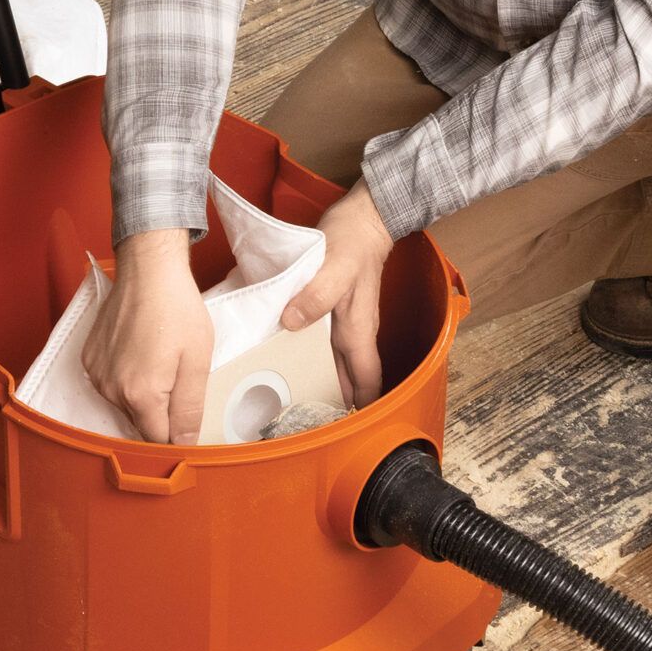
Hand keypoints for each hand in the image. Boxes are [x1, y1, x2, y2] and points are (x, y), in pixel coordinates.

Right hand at [83, 229, 213, 443]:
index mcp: (140, 394)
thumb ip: (189, 410)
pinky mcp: (89, 359)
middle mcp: (111, 389)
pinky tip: (139, 350)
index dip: (176, 433)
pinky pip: (111, 384)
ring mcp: (97, 374)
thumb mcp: (197, 361)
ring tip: (159, 358)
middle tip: (177, 375)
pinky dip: (125, 376)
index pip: (157, 440)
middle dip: (161, 411)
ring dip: (142, 394)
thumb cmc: (177, 308)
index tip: (186, 413)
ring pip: (125, 404)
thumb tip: (184, 445)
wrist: (148, 269)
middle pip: (140, 423)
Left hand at [280, 185, 395, 406]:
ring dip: (319, 380)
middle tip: (301, 424)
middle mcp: (354, 333)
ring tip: (288, 399)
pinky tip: (286, 356)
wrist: (364, 217)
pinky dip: (309, 355)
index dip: (358, 410)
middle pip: (347, 380)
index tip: (340, 433)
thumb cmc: (353, 242)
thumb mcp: (333, 268)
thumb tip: (291, 323)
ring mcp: (345, 322)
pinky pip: (322, 343)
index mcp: (357, 332)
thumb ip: (315, 296)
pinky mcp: (333, 309)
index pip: (365, 383)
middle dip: (332, 403)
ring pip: (334, 363)